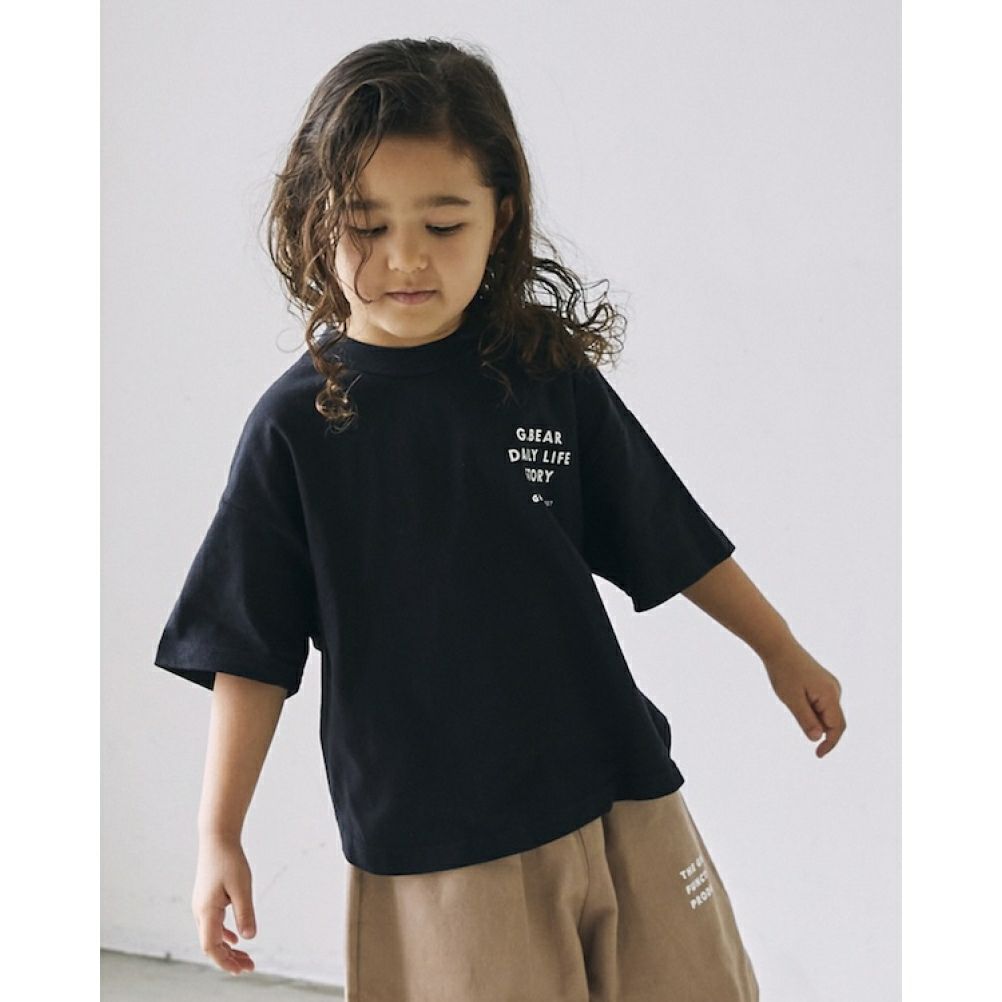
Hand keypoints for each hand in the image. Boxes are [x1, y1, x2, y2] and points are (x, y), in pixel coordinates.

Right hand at [192, 835, 257, 975]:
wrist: (217, 838)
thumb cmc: (229, 860)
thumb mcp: (242, 887)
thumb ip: (245, 913)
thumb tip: (249, 938)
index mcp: (206, 911)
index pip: (211, 947)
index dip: (225, 961)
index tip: (242, 969)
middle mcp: (200, 911)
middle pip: (211, 945)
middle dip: (229, 959)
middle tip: (250, 967)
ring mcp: (202, 906)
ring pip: (212, 936)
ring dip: (228, 948)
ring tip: (245, 958)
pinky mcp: (206, 899)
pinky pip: (213, 925)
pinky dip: (224, 935)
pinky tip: (235, 939)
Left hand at [761, 637, 845, 757]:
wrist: (779, 647)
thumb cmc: (784, 671)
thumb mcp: (791, 699)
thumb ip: (806, 719)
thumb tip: (818, 738)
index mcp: (830, 695)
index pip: (837, 727)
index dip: (830, 744)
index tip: (817, 754)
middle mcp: (835, 690)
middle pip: (834, 721)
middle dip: (820, 730)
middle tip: (796, 717)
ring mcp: (830, 685)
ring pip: (826, 712)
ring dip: (813, 717)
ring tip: (792, 699)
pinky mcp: (823, 683)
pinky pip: (822, 703)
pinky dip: (812, 709)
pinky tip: (796, 698)